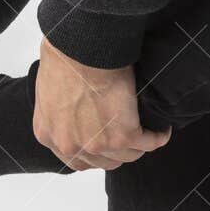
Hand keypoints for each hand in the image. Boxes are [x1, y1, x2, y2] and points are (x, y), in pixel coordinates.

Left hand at [32, 36, 170, 170]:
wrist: (80, 48)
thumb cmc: (64, 57)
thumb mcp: (48, 92)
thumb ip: (59, 113)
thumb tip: (74, 115)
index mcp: (48, 135)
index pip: (76, 159)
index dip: (94, 152)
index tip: (105, 141)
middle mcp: (70, 145)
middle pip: (102, 162)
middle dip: (115, 151)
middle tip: (126, 135)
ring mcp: (97, 144)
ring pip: (127, 155)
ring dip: (138, 145)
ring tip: (146, 131)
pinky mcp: (123, 136)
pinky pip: (149, 143)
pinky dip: (158, 136)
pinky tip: (161, 129)